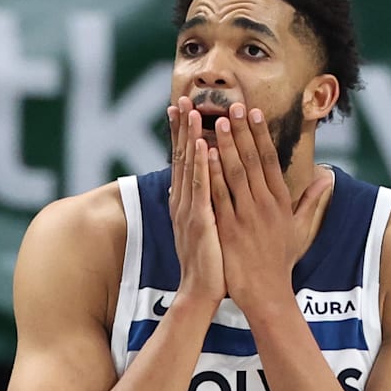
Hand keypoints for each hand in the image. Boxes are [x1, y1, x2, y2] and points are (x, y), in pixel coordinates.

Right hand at [168, 97, 224, 304]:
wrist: (202, 292)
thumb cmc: (210, 261)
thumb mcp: (207, 227)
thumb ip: (207, 203)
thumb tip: (209, 186)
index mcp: (187, 201)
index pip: (185, 161)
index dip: (183, 134)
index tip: (183, 108)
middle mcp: (183, 202)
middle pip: (182, 157)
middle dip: (181, 127)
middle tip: (180, 99)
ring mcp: (189, 210)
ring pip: (190, 167)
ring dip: (190, 138)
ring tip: (191, 111)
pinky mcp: (200, 221)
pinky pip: (201, 189)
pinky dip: (202, 167)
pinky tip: (203, 146)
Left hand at [205, 103, 328, 312]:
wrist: (266, 292)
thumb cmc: (281, 261)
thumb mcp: (301, 229)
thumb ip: (312, 201)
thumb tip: (327, 177)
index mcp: (280, 201)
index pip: (270, 160)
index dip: (261, 135)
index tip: (254, 113)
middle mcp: (265, 204)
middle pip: (253, 160)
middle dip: (242, 131)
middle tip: (234, 105)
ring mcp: (247, 216)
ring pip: (236, 173)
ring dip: (226, 146)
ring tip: (217, 120)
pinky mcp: (230, 228)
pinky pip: (219, 196)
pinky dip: (212, 174)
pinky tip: (204, 156)